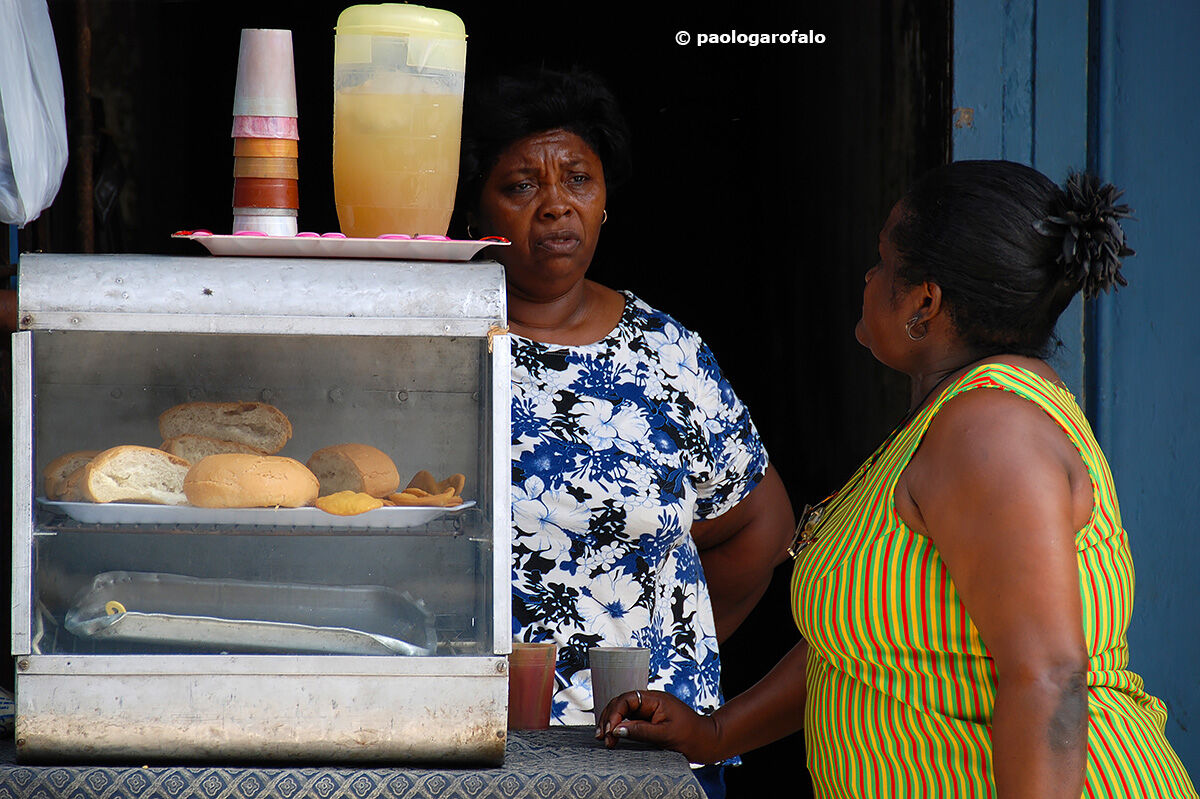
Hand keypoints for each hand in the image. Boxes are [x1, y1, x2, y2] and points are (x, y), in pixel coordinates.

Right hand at [594, 689, 720, 763]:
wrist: (707, 741)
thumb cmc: (692, 736)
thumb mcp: (666, 735)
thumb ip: (641, 731)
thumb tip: (617, 729)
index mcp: (655, 699)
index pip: (627, 699)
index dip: (614, 713)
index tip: (609, 730)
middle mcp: (649, 702)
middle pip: (621, 703)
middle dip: (608, 718)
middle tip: (602, 737)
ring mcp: (648, 711)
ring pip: (622, 712)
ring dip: (611, 723)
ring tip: (603, 739)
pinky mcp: (648, 720)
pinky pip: (628, 720)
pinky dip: (618, 728)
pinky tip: (612, 737)